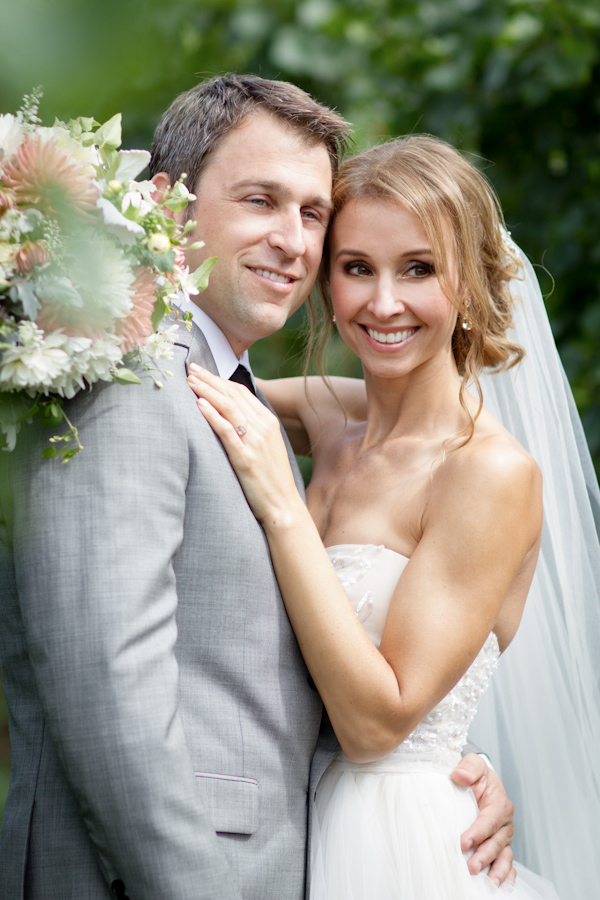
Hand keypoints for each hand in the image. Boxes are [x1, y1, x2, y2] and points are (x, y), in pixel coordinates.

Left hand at [187, 365, 302, 523]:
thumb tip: (230, 416)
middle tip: (190, 369)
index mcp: (269, 422)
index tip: (201, 372)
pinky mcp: (245, 459)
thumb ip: (252, 429)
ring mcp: (255, 442)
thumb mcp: (266, 448)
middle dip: (209, 379)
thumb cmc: (270, 479)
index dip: (219, 379)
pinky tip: (199, 405)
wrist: (283, 506)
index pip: (241, 392)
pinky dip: (212, 415)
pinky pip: (227, 431)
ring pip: (229, 407)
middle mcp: (263, 428)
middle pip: (233, 395)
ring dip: (207, 390)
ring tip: (189, 381)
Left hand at [452, 753, 515, 886]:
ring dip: (497, 872)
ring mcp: (504, 838)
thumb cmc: (476, 775)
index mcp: (500, 804)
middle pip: (497, 843)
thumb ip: (469, 767)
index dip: (477, 832)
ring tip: (488, 884)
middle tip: (471, 868)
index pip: (490, 820)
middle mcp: (505, 824)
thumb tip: (460, 775)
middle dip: (484, 856)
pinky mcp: (501, 848)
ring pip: (504, 857)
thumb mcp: (474, 764)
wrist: (479, 782)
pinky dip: (506, 877)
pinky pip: (507, 865)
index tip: (462, 842)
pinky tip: (500, 887)